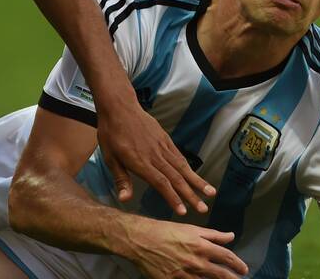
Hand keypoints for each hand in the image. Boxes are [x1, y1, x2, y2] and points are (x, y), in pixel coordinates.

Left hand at [98, 100, 214, 214]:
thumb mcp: (109, 157)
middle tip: (203, 209)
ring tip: (210, 192)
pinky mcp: (165, 139)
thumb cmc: (111, 133)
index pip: (161, 183)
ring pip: (183, 167)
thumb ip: (121, 179)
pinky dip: (189, 167)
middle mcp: (155, 156)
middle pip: (176, 178)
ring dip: (197, 181)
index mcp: (141, 162)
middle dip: (191, 195)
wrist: (119, 107)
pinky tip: (195, 176)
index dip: (173, 198)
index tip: (184, 212)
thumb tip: (125, 199)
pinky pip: (179, 155)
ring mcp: (162, 146)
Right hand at [125, 220, 247, 278]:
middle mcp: (196, 262)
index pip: (226, 257)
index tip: (244, 269)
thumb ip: (213, 235)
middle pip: (221, 275)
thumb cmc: (165, 231)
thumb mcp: (191, 229)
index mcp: (201, 247)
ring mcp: (184, 275)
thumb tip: (231, 236)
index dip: (237, 264)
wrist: (141, 240)